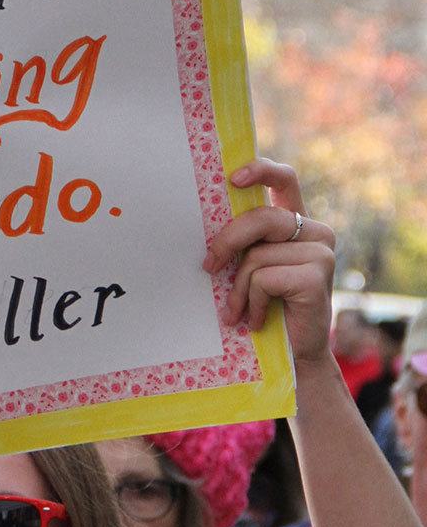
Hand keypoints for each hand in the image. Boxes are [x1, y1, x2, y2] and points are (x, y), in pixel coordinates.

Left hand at [203, 158, 334, 364]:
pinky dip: (251, 301)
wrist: (292, 355)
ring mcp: (321, 252)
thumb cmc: (265, 308)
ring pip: (257, 254)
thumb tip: (204, 226)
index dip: (260, 170)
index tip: (233, 179)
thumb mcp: (251, 267)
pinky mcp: (317, 275)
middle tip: (208, 267)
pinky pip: (264, 278)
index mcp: (296, 222)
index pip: (284, 180)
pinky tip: (257, 319)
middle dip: (227, 242)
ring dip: (238, 287)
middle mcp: (315, 232)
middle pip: (260, 218)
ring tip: (237, 311)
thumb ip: (243, 242)